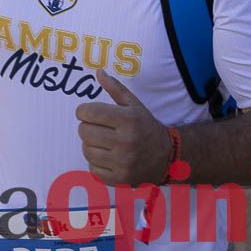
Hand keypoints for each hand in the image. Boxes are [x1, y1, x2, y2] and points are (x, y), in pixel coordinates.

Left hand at [75, 69, 169, 185]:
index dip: (83, 111)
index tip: (88, 112)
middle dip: (87, 127)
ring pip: (86, 150)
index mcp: (127, 119)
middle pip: (84, 131)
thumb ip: (115, 88)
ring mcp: (122, 162)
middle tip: (97, 127)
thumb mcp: (134, 105)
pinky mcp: (119, 178)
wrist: (166, 157)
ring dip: (90, 144)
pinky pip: (93, 168)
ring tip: (103, 142)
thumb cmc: (145, 127)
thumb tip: (98, 72)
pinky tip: (108, 156)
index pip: (89, 112)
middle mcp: (125, 141)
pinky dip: (96, 161)